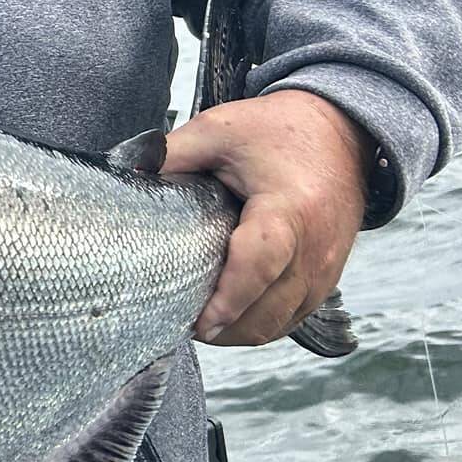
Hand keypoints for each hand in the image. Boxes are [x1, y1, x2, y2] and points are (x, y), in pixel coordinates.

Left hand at [160, 89, 370, 346]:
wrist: (339, 133)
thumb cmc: (275, 130)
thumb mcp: (218, 129)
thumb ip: (170, 152)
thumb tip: (122, 171)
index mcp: (290, 208)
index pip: (261, 264)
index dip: (228, 300)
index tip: (197, 323)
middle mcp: (316, 247)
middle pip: (269, 308)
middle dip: (223, 328)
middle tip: (177, 323)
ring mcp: (327, 269)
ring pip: (280, 323)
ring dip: (238, 332)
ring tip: (196, 323)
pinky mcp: (327, 278)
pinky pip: (292, 318)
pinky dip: (258, 325)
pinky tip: (225, 317)